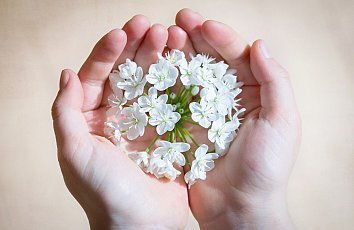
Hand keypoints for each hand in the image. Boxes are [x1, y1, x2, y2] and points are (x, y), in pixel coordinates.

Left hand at [51, 16, 187, 228]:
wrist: (143, 227)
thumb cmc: (105, 194)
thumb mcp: (75, 153)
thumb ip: (65, 113)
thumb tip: (67, 74)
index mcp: (90, 121)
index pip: (95, 77)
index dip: (106, 53)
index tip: (121, 33)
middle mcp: (115, 119)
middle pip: (124, 74)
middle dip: (135, 48)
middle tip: (150, 25)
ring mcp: (143, 124)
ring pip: (149, 83)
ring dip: (157, 59)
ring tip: (169, 36)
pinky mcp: (166, 132)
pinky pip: (170, 100)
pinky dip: (176, 81)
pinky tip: (183, 63)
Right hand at [168, 9, 300, 228]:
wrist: (238, 206)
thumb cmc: (265, 166)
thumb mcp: (282, 121)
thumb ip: (274, 81)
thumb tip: (259, 44)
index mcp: (252, 93)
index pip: (236, 56)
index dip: (221, 38)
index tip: (203, 24)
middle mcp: (226, 99)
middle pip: (208, 61)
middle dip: (194, 39)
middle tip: (176, 22)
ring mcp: (202, 112)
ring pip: (188, 75)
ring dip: (176, 55)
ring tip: (162, 37)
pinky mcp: (183, 127)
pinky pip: (172, 100)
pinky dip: (163, 82)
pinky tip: (153, 66)